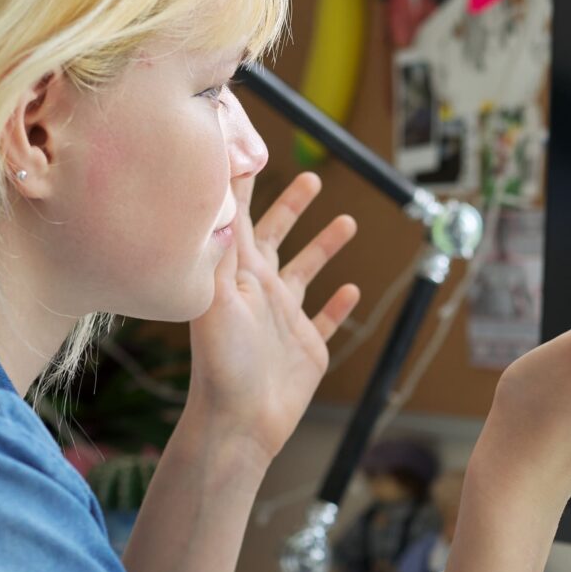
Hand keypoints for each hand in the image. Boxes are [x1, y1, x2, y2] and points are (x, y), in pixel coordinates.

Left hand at [186, 171, 360, 457]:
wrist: (238, 423)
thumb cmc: (223, 363)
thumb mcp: (218, 296)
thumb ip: (224, 246)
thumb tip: (221, 193)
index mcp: (238, 273)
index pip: (242, 216)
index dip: (246, 183)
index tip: (251, 148)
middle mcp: (261, 289)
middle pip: (277, 235)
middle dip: (293, 206)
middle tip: (313, 176)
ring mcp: (284, 318)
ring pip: (307, 271)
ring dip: (325, 246)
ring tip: (347, 221)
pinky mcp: (306, 347)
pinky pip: (325, 320)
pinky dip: (339, 305)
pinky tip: (352, 290)